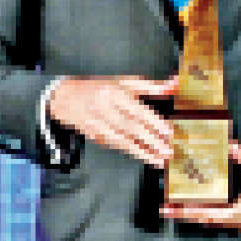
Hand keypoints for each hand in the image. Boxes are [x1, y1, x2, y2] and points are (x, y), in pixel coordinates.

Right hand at [47, 75, 175, 165]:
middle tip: (170, 151)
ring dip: (144, 151)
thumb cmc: (101, 88)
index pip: (138, 110)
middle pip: (131, 127)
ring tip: (162, 159)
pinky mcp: (94, 135)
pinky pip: (116, 145)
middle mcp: (105, 109)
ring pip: (124, 140)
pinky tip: (147, 157)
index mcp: (114, 93)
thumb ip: (153, 86)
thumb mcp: (125, 82)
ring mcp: (97, 124)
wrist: (64, 97)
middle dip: (152, 141)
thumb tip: (176, 83)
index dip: (155, 123)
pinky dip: (133, 151)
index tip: (170, 132)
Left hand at [163, 142, 240, 232]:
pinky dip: (208, 214)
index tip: (175, 210)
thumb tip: (230, 146)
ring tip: (175, 206)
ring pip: (214, 221)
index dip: (193, 212)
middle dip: (187, 214)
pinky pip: (222, 220)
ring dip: (195, 213)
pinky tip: (195, 207)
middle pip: (209, 220)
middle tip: (166, 209)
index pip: (215, 215)